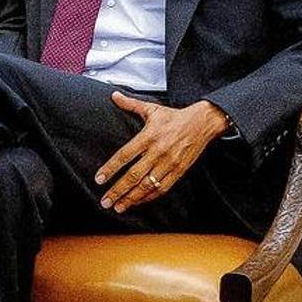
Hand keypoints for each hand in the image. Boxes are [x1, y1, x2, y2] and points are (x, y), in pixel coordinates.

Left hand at [95, 92, 229, 212]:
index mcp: (148, 136)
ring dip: (131, 198)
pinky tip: (137, 202)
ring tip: (118, 207)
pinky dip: (149, 197)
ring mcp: (169, 164)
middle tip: (105, 201)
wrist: (203, 123)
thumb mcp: (152, 108)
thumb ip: (130, 104)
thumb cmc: (174, 117)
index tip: (99, 179)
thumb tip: (113, 95)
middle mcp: (158, 152)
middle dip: (118, 190)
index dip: (110, 169)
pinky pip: (162, 188)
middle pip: (134, 175)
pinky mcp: (179, 171)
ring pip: (147, 185)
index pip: (124, 155)